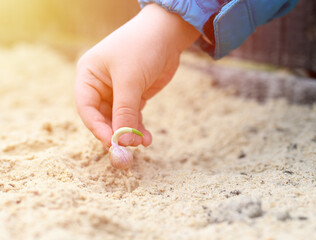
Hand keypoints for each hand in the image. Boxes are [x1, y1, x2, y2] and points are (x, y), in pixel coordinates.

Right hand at [75, 4, 199, 147]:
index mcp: (89, 76)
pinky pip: (133, 117)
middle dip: (117, 133)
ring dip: (130, 133)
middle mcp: (100, 85)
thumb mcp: (130, 80)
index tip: (112, 143)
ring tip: (143, 142)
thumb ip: (125, 111)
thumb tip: (122, 141)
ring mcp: (118, 91)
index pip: (87, 108)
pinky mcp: (135, 95)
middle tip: (130, 147)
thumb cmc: (141, 48)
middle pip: (103, 117)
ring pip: (119, 120)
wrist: (168, 33)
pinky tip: (147, 137)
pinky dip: (139, 128)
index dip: (97, 128)